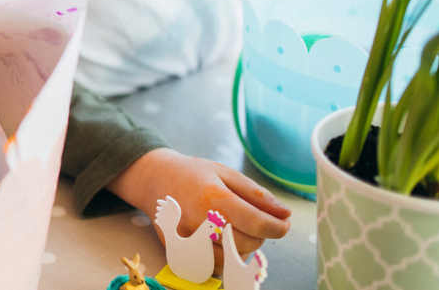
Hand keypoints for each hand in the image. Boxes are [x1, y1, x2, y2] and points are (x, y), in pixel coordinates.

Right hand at [108, 148, 291, 273]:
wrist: (154, 179)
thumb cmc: (193, 174)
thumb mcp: (225, 173)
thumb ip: (257, 195)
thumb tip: (284, 214)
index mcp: (213, 197)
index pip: (257, 223)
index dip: (278, 227)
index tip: (284, 224)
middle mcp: (198, 221)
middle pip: (247, 244)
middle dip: (259, 235)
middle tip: (254, 221)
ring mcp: (187, 239)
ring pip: (232, 259)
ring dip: (242, 248)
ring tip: (235, 228)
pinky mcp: (179, 251)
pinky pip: (214, 266)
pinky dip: (224, 256)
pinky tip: (220, 238)